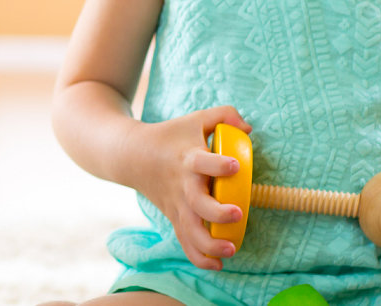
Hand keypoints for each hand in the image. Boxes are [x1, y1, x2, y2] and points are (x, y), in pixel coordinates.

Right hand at [123, 105, 252, 270]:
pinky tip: (218, 265)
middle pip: (197, 204)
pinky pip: (185, 243)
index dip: (219, 165)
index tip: (235, 167)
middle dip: (217, 212)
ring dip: (209, 245)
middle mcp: (182, 186)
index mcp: (188, 159)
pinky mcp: (174, 218)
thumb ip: (225, 115)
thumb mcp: (196, 119)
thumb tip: (249, 130)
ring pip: (190, 232)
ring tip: (231, 250)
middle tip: (237, 214)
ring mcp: (176, 205)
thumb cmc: (171, 136)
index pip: (203, 162)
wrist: (131, 156)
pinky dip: (199, 257)